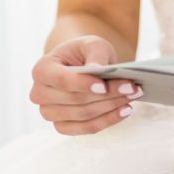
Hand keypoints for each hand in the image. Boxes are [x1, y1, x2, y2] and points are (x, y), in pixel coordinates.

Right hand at [29, 34, 143, 135]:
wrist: (82, 64)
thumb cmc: (85, 52)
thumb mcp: (93, 44)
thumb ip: (95, 54)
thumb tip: (97, 69)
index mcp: (42, 69)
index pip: (62, 80)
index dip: (83, 84)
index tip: (105, 86)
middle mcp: (40, 94)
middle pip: (76, 100)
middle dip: (107, 95)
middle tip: (133, 87)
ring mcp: (49, 113)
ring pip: (84, 115)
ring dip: (111, 107)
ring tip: (133, 96)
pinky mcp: (62, 126)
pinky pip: (86, 129)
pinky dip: (107, 120)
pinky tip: (125, 110)